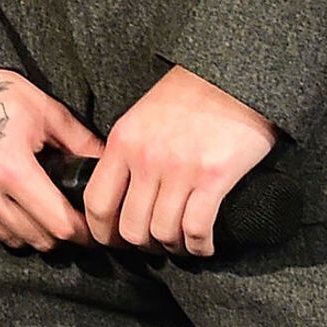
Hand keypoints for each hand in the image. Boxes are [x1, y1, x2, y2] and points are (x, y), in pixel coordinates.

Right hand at [0, 67, 101, 249]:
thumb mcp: (40, 108)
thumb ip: (80, 141)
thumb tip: (109, 166)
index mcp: (13, 170)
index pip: (61, 227)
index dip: (83, 232)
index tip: (90, 228)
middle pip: (38, 239)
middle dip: (58, 233)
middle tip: (65, 217)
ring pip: (10, 239)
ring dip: (28, 231)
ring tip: (33, 209)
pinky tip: (2, 202)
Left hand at [84, 65, 275, 256]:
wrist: (230, 78)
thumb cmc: (187, 97)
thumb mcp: (140, 119)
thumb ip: (127, 152)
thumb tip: (119, 191)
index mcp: (122, 143)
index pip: (96, 201)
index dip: (101, 232)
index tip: (112, 242)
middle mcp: (145, 158)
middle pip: (131, 226)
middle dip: (141, 246)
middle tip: (153, 248)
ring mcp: (179, 169)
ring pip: (163, 232)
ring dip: (172, 248)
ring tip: (180, 246)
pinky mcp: (214, 177)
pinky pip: (197, 228)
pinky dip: (199, 246)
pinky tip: (203, 245)